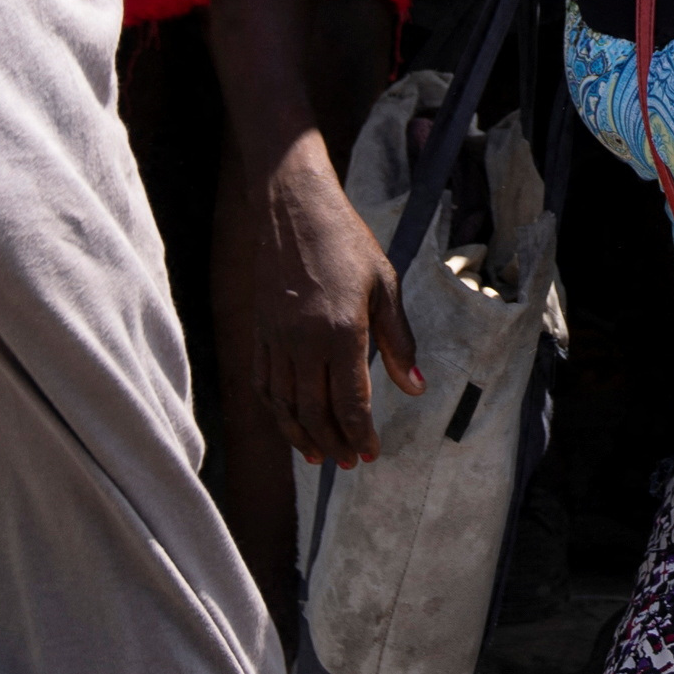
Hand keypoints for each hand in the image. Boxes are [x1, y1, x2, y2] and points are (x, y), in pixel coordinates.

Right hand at [251, 145, 421, 464]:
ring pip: (285, 406)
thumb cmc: (347, 243)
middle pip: (316, 413)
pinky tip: (291, 424)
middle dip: (335, 444)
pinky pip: (264, 385)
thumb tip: (415, 388)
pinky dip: (277, 412)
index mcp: (341, 332)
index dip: (361, 435)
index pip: (350, 402)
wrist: (293, 210)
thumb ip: (398, 342)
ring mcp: (276, 340)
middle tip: (351, 463)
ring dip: (303, 437)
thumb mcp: (385, 286)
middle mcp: (303, 343)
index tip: (371, 454)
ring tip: (321, 457)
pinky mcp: (259, 333)